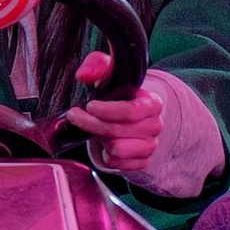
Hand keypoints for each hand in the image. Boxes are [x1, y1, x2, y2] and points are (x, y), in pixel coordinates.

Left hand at [70, 60, 225, 195]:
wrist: (126, 117)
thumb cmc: (116, 94)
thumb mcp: (108, 73)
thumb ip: (96, 65)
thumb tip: (84, 74)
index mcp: (152, 103)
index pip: (131, 111)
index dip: (107, 110)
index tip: (89, 106)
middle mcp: (155, 126)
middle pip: (118, 130)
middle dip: (91, 124)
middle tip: (74, 116)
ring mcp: (150, 146)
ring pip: (117, 148)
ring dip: (100, 140)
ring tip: (95, 130)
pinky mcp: (142, 162)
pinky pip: (118, 164)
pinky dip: (106, 155)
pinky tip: (103, 144)